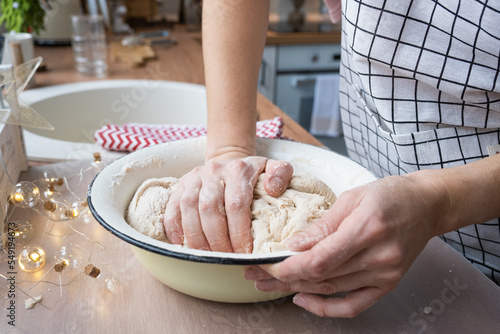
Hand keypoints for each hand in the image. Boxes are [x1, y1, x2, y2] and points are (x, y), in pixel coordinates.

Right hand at [163, 156, 292, 252]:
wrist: (230, 160)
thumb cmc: (254, 173)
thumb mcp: (273, 168)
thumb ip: (280, 174)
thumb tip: (273, 189)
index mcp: (238, 170)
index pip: (236, 204)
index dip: (239, 232)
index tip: (244, 252)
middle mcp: (214, 171)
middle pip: (210, 209)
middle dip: (218, 239)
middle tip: (226, 258)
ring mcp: (194, 178)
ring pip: (189, 208)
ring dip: (196, 236)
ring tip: (207, 256)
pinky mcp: (180, 185)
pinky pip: (172, 206)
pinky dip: (173, 226)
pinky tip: (180, 243)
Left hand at [245, 173, 447, 316]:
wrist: (426, 205)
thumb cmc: (388, 195)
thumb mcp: (351, 198)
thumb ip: (322, 225)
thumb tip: (293, 246)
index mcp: (367, 228)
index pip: (320, 259)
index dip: (289, 267)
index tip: (266, 265)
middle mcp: (378, 257)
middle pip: (322, 277)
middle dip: (283, 278)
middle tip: (256, 274)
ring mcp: (385, 274)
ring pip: (332, 290)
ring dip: (297, 290)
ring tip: (269, 286)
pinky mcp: (388, 284)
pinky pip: (354, 306)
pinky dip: (327, 308)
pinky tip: (303, 301)